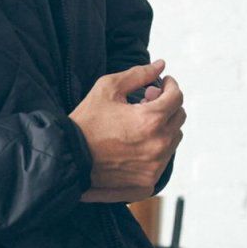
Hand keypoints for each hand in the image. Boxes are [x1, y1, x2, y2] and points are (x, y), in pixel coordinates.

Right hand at [69, 57, 184, 202]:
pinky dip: (156, 149)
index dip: (171, 85)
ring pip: (173, 140)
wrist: (67, 160)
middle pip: (179, 118)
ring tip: (140, 123)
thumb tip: (161, 65)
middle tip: (148, 101)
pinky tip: (137, 143)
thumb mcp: (107, 88)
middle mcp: (158, 145)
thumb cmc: (85, 122)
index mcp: (151, 120)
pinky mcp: (147, 182)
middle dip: (168, 105)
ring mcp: (154, 166)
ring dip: (164, 128)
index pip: (176, 97)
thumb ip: (138, 74)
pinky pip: (163, 161)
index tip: (163, 83)